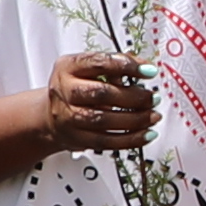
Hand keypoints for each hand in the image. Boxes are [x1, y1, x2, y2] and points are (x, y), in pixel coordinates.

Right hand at [20, 52, 156, 161]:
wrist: (51, 114)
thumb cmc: (76, 86)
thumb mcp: (89, 68)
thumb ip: (115, 64)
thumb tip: (145, 67)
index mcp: (68, 67)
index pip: (98, 63)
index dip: (126, 66)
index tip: (149, 71)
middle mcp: (65, 91)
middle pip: (101, 94)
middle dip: (133, 97)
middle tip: (152, 98)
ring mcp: (69, 116)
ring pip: (104, 120)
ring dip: (135, 119)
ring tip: (153, 115)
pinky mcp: (77, 138)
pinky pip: (107, 141)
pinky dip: (131, 139)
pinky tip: (146, 134)